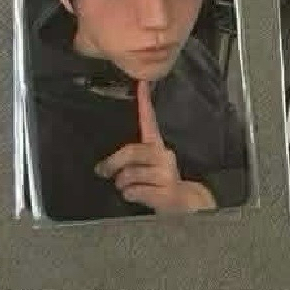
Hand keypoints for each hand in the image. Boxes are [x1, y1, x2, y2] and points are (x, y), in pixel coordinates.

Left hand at [94, 81, 216, 213]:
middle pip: (131, 151)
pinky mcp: (166, 190)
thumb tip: (103, 167)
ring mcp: (166, 173)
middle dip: (112, 163)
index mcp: (158, 147)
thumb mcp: (148, 169)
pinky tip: (140, 197)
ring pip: (128, 175)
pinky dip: (131, 196)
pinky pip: (134, 191)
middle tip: (103, 171)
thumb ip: (130, 162)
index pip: (150, 121)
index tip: (142, 83)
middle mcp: (164, 156)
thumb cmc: (160, 186)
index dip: (145, 102)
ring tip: (129, 189)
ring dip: (122, 185)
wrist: (186, 207)